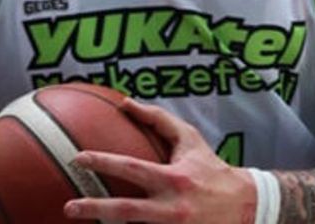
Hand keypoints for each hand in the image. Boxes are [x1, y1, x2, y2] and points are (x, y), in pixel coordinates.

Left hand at [63, 99, 257, 222]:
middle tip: (68, 207)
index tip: (77, 159)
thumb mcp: (190, 140)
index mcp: (173, 178)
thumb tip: (126, 102)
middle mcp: (172, 207)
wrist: (246, 207)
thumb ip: (159, 120)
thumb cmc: (211, 169)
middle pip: (127, 211)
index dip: (103, 162)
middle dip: (95, 209)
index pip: (132, 168)